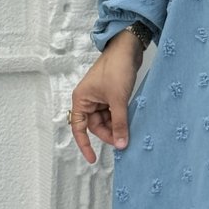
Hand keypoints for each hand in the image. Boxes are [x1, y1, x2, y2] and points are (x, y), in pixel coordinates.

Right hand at [69, 33, 141, 164]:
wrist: (127, 48)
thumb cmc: (117, 69)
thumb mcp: (118, 100)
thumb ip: (119, 123)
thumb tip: (121, 144)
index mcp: (81, 100)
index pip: (79, 129)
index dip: (85, 145)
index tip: (93, 159)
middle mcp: (88, 100)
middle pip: (95, 126)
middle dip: (109, 133)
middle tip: (124, 140)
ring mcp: (99, 97)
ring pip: (106, 120)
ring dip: (116, 126)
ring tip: (129, 130)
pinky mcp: (111, 94)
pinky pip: (113, 112)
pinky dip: (120, 118)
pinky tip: (130, 121)